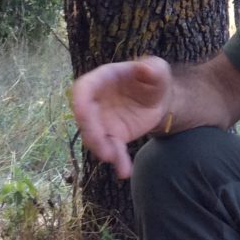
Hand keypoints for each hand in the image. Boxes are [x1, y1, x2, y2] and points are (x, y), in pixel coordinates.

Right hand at [71, 56, 171, 178]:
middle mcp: (96, 101)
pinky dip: (118, 160)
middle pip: (86, 118)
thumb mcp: (157, 69)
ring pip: (95, 137)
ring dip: (102, 149)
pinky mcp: (113, 136)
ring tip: (116, 159)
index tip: (82, 113)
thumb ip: (152, 68)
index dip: (79, 101)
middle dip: (92, 133)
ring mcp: (102, 120)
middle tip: (103, 146)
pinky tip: (124, 171)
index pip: (83, 88)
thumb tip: (145, 68)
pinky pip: (112, 149)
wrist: (159, 98)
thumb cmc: (154, 78)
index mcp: (102, 79)